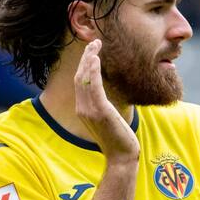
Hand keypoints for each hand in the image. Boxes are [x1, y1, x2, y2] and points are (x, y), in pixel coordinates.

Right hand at [74, 39, 139, 163]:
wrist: (121, 157)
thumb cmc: (117, 139)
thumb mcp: (107, 119)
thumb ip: (102, 106)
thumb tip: (107, 96)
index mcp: (82, 109)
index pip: (80, 82)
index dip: (84, 64)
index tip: (92, 52)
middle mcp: (82, 108)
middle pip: (79, 76)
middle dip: (86, 57)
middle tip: (94, 42)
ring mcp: (89, 110)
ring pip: (84, 78)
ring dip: (89, 59)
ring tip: (96, 45)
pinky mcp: (100, 111)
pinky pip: (93, 87)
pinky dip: (93, 71)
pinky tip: (96, 59)